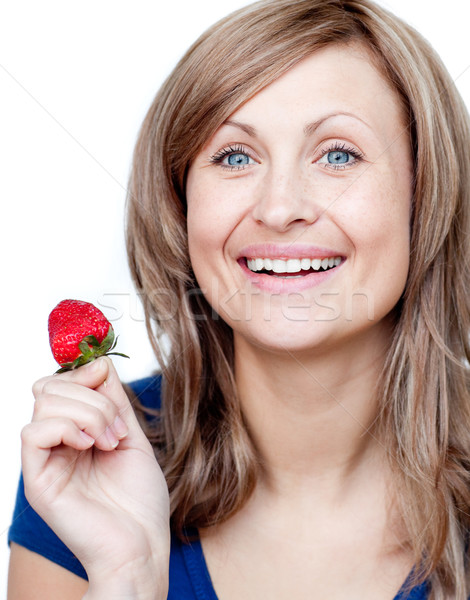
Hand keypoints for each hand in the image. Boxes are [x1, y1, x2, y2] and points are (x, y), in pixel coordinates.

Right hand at [22, 358, 169, 597]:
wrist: (143, 545)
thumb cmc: (140, 499)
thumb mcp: (132, 436)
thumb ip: (113, 401)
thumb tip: (98, 363)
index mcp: (74, 433)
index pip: (60, 383)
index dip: (85, 375)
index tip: (113, 394)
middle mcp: (54, 444)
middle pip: (50, 386)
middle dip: (92, 396)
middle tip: (117, 429)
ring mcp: (44, 462)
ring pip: (44, 402)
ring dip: (89, 413)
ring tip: (110, 442)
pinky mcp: (38, 481)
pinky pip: (32, 432)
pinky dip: (67, 428)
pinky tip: (90, 447)